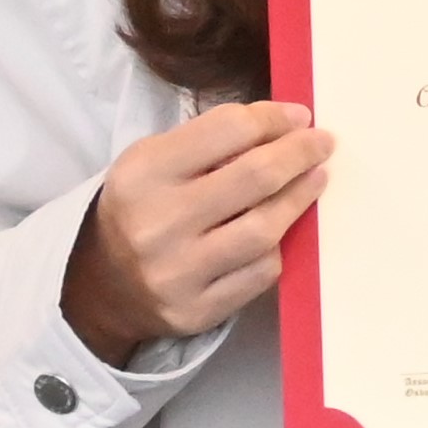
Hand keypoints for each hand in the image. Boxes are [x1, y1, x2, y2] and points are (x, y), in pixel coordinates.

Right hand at [61, 103, 331, 366]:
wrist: (104, 284)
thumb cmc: (143, 207)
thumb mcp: (155, 160)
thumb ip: (212, 140)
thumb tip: (289, 123)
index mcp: (142, 174)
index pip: (227, 130)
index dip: (273, 119)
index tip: (300, 116)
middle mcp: (157, 224)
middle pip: (255, 177)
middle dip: (299, 154)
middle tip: (322, 143)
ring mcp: (177, 273)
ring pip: (265, 230)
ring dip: (300, 198)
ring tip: (316, 178)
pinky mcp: (197, 310)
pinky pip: (261, 273)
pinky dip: (278, 247)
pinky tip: (282, 229)